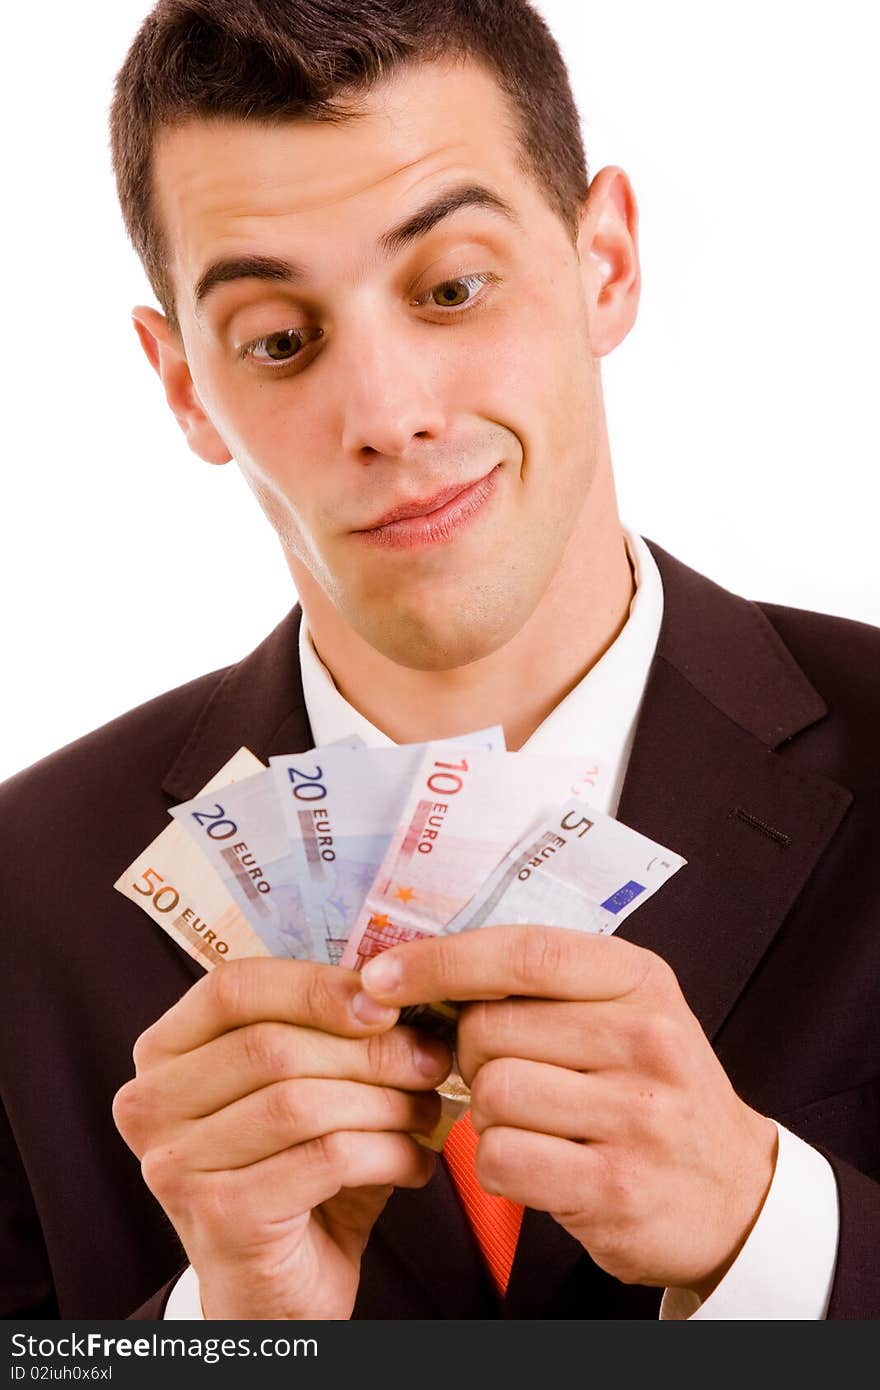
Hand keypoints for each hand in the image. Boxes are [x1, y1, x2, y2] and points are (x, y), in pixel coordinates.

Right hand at [112, 958, 450, 1318]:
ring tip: (426, 1114)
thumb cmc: (295, 1174)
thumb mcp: (304, 1088)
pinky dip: (387, 1154)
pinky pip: (325, 1159)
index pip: (232, 988)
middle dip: (369, 1051)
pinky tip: (414, 1164)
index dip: (314, 986)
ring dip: (385, 1104)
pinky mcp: (218, 1217)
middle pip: (272, 1046)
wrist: (275, 1294)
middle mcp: (150, 1104)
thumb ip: (330, 1035)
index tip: (386, 1002)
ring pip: (301, 1103)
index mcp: (164, 1052)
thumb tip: (405, 989)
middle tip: (431, 1061)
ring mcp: (175, 1164)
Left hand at [360, 925, 777, 1297]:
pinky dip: (498, 1162)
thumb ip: (543, 983)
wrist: (732, 1191)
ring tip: (532, 1118)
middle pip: (491, 1027)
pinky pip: (501, 1159)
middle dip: (471, 1052)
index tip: (381, 977)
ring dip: (487, 1112)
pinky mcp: (614, 1186)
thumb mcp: (625, 1011)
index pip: (524, 953)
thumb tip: (419, 967)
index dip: (441, 961)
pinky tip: (538, 1160)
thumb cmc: (653, 1089)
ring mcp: (636, 1116)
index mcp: (641, 980)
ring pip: (490, 1093)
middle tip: (508, 1070)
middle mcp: (647, 1039)